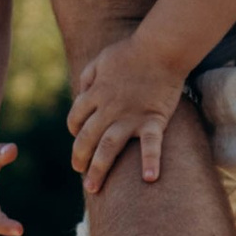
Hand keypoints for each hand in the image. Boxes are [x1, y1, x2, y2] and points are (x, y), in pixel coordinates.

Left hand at [68, 33, 187, 194]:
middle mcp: (108, 109)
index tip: (79, 139)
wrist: (160, 47)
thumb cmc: (131, 51)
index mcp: (94, 94)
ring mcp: (130, 116)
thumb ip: (88, 77)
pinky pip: (151, 144)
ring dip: (98, 169)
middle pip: (86, 139)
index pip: (75, 120)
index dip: (74, 131)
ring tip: (93, 188)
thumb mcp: (100, 59)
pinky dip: (151, 161)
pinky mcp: (153, 119)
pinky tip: (150, 179)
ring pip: (108, 148)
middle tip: (80, 172)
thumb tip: (81, 93)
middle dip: (79, 158)